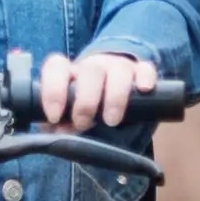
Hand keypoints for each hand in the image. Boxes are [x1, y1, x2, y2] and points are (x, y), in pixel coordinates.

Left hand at [33, 52, 154, 132]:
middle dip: (86, 101)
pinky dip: (145, 78)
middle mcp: (94, 66)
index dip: (53, 90)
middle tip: (84, 123)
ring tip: (112, 121)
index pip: (57, 67)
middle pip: (91, 71)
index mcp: (71, 73)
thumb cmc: (86, 106)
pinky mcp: (141, 71)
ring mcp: (119, 67)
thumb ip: (61, 124)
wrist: (113, 92)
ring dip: (115, 97)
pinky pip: (146, 68)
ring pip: (119, 70)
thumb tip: (59, 134)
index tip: (55, 116)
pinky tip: (144, 90)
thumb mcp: (70, 115)